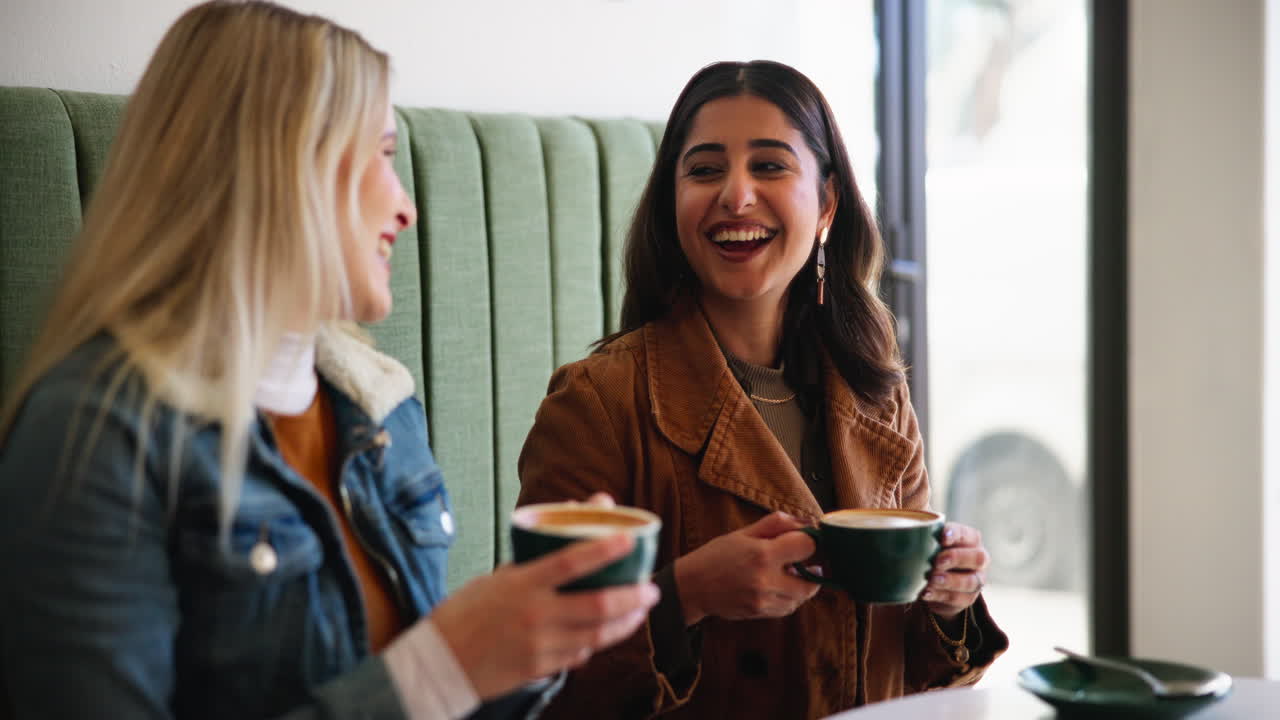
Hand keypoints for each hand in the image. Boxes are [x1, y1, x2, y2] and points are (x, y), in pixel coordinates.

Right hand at [430, 533, 659, 699]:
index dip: (604, 549)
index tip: (630, 538)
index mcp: (521, 584)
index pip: (570, 562)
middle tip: (650, 588)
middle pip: (597, 605)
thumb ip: (535, 557)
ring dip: (625, 623)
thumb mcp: (496, 578)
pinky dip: (597, 642)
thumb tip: (575, 515)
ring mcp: (540, 645)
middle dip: (632, 597)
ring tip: (639, 611)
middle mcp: (535, 614)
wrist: (440, 662)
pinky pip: (580, 654)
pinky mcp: (541, 668)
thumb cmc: (466, 611)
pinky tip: (608, 633)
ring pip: (597, 635)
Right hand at [674, 512, 818, 625]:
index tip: (805, 540)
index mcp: (763, 554)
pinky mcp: (760, 613)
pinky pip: (788, 608)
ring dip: (801, 586)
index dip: (810, 541)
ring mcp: (764, 600)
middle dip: (811, 570)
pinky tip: (777, 587)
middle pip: (812, 581)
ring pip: (801, 597)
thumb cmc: (716, 556)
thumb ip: (775, 524)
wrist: (692, 586)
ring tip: (787, 574)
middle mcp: (766, 580)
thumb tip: (804, 523)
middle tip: (801, 561)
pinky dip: (789, 598)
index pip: (807, 547)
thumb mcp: (743, 533)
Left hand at [920, 522, 988, 620]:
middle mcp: (978, 559)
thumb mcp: (932, 543)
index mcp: (971, 539)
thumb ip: (927, 537)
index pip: (967, 534)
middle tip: (937, 561)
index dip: (956, 535)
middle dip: (956, 558)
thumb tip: (913, 532)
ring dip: (950, 580)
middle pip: (978, 558)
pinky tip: (926, 593)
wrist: (936, 582)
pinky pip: (958, 598)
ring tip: (931, 580)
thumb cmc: (933, 553)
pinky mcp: (968, 598)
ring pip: (970, 581)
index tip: (942, 537)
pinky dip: (940, 595)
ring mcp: (976, 580)